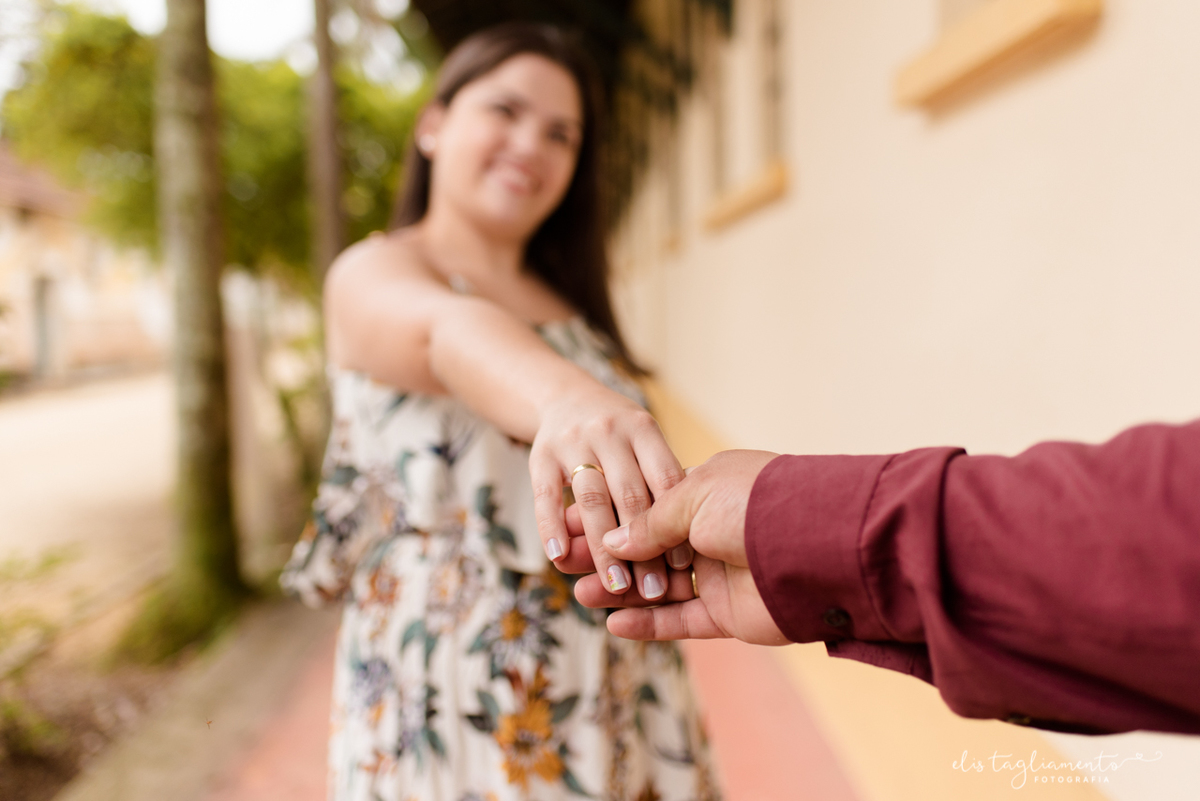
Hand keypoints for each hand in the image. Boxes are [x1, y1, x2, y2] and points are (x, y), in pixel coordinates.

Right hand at [530, 385, 684, 602]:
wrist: (564, 396)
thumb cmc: (617, 434)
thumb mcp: (643, 440)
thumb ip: (659, 478)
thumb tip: (683, 542)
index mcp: (643, 429)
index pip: (663, 479)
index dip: (674, 521)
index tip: (683, 565)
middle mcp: (609, 431)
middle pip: (629, 495)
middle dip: (644, 547)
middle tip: (653, 589)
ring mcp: (573, 442)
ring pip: (592, 501)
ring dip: (604, 548)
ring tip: (615, 587)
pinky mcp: (540, 455)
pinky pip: (546, 496)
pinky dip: (551, 528)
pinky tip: (559, 557)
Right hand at [573, 449, 789, 645]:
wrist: (814, 546)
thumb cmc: (755, 504)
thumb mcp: (692, 497)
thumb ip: (649, 521)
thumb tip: (613, 541)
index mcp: (708, 493)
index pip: (647, 508)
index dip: (609, 516)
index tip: (569, 523)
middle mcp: (714, 532)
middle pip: (648, 549)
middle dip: (606, 554)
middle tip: (566, 562)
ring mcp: (721, 574)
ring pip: (659, 587)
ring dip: (619, 590)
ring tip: (580, 592)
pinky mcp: (729, 614)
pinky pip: (680, 621)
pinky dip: (648, 623)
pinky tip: (613, 622)